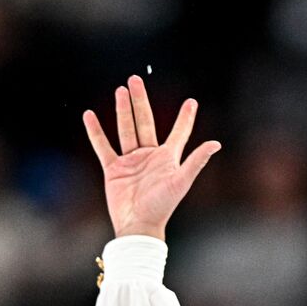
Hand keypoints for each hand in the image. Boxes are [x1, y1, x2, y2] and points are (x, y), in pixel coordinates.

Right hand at [82, 75, 220, 239]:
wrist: (138, 225)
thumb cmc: (162, 207)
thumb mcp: (181, 182)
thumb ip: (196, 161)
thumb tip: (216, 143)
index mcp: (168, 157)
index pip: (179, 132)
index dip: (185, 118)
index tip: (191, 102)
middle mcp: (149, 155)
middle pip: (144, 121)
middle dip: (140, 100)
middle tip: (135, 80)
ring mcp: (130, 160)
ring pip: (126, 129)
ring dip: (122, 110)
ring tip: (120, 90)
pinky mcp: (113, 169)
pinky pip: (103, 146)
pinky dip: (96, 131)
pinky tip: (89, 115)